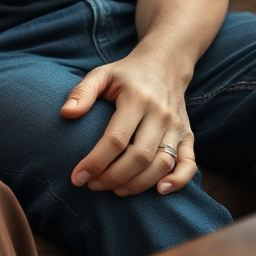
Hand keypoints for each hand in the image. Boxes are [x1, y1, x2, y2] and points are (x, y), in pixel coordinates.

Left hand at [63, 54, 195, 195]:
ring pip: (162, 164)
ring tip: (114, 190)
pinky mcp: (188, 136)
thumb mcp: (101, 74)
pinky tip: (159, 191)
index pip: (116, 138)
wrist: (164, 64)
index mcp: (137, 98)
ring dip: (138, 184)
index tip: (78, 176)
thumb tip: (66, 113)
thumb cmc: (126, 74)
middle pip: (140, 156)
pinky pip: (189, 164)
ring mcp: (177, 126)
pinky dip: (178, 181)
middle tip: (93, 185)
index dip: (96, 161)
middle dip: (114, 177)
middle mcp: (161, 114)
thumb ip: (83, 92)